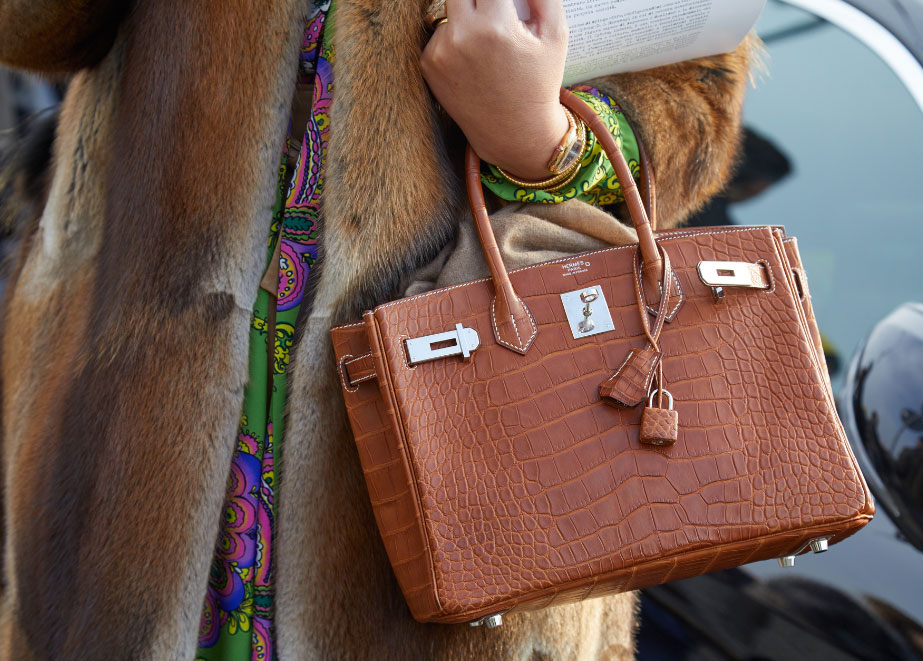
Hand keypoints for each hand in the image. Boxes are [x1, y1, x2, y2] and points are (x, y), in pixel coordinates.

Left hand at [421, 0, 568, 180]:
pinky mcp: (428, 64)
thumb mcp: (554, 34)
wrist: (513, 133)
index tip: (501, 1)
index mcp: (494, 26)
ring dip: (468, 12)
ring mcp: (440, 51)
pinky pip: (440, 32)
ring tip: (490, 42)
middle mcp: (461, 36)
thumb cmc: (539, 81)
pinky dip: (456, 35)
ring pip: (451, 7)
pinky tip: (474, 59)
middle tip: (492, 10)